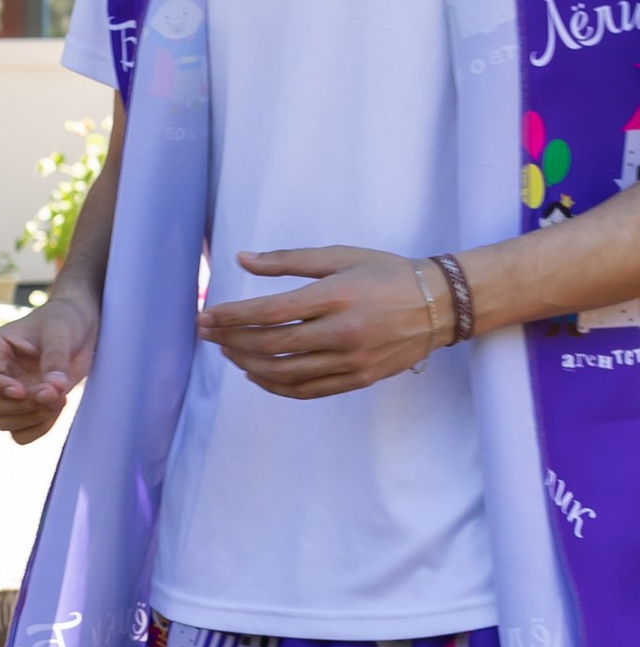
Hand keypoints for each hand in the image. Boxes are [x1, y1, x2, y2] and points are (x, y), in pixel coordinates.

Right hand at [0, 286, 96, 442]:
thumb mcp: (60, 332)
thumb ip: (55, 358)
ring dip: (33, 417)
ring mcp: (6, 395)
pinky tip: (56, 409)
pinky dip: (39, 429)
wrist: (79, 329)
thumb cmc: (63, 320)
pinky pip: (20, 434)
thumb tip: (53, 389)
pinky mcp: (23, 410)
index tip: (20, 390)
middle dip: (24, 404)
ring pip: (3, 422)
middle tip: (54, 393)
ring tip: (60, 398)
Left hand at [200, 247, 443, 400]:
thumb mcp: (340, 256)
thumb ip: (289, 260)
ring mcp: (351, 360)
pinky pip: (307, 390)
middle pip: (271, 344)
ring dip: (248, 364)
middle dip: (231, 340)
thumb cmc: (388, 273)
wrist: (441, 304)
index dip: (231, 316)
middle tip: (207, 334)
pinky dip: (276, 386)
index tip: (206, 315)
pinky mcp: (359, 379)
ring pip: (285, 373)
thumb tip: (243, 261)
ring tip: (228, 352)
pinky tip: (257, 375)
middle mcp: (342, 331)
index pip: (269, 311)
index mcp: (335, 296)